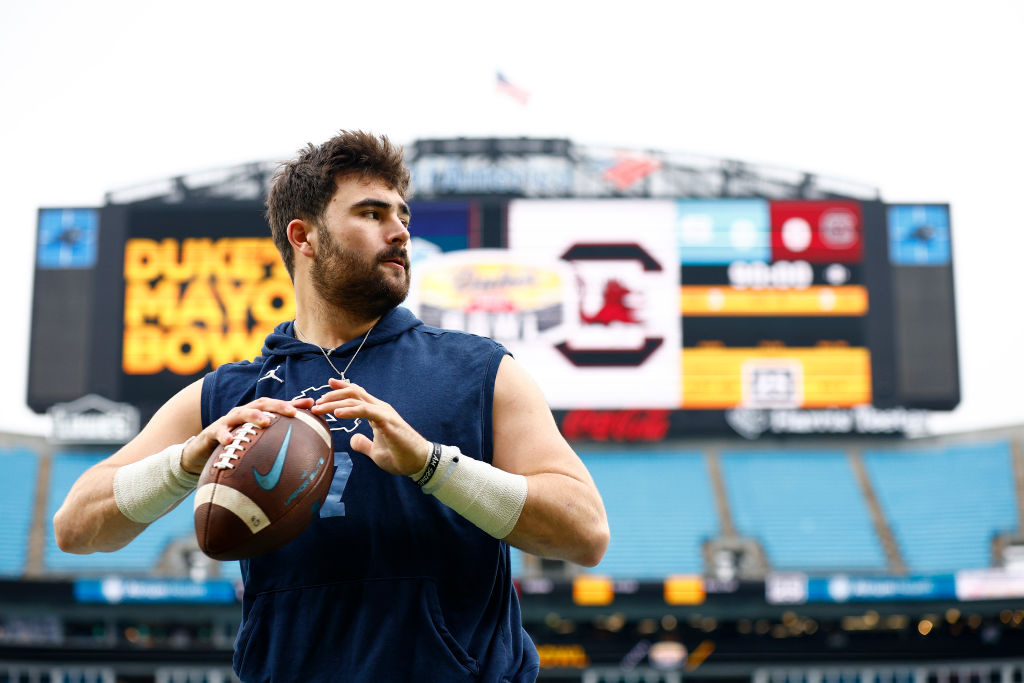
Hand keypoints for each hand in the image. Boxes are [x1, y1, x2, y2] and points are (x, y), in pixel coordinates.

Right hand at [180, 397, 314, 474]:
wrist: (200, 452)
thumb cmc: (234, 445)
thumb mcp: (253, 441)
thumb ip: (274, 438)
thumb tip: (300, 447)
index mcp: (255, 414)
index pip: (276, 405)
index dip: (293, 403)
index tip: (311, 405)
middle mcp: (242, 413)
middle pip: (261, 404)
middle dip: (277, 406)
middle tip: (292, 412)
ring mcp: (227, 422)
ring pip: (241, 413)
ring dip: (254, 415)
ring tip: (265, 421)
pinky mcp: (212, 432)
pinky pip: (218, 432)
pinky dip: (225, 436)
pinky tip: (231, 441)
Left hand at [311, 377, 429, 475]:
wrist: (418, 463)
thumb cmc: (400, 456)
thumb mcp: (375, 451)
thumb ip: (363, 443)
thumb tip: (353, 439)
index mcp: (377, 412)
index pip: (358, 394)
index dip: (342, 388)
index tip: (328, 384)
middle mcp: (380, 408)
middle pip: (353, 393)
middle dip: (333, 395)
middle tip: (317, 402)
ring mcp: (383, 412)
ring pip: (356, 400)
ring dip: (335, 403)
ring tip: (320, 407)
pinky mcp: (386, 421)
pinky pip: (365, 411)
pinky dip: (349, 411)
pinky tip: (337, 414)